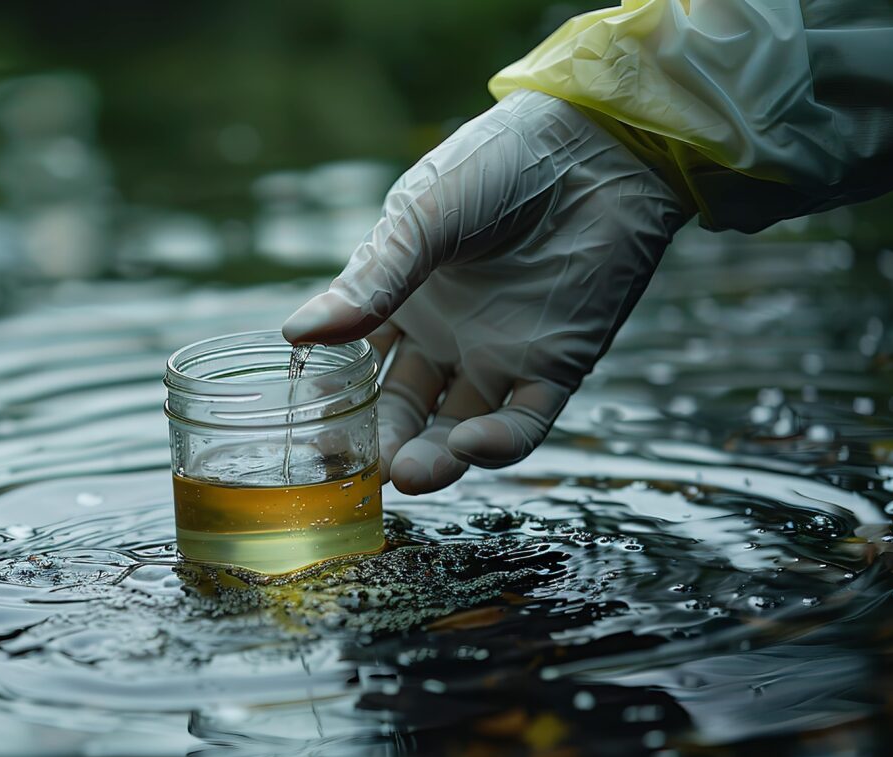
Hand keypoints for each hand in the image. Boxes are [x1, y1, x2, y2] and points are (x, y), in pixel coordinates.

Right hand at [282, 90, 685, 493]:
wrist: (594, 146)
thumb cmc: (499, 165)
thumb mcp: (421, 219)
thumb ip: (371, 283)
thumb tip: (298, 334)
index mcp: (403, 298)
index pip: (356, 365)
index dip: (333, 399)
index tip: (309, 427)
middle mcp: (445, 336)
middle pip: (403, 408)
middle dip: (381, 442)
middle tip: (360, 468)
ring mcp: (498, 354)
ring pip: (456, 427)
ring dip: (432, 458)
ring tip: (408, 474)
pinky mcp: (554, 366)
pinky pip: (524, 422)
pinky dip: (498, 443)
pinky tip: (470, 443)